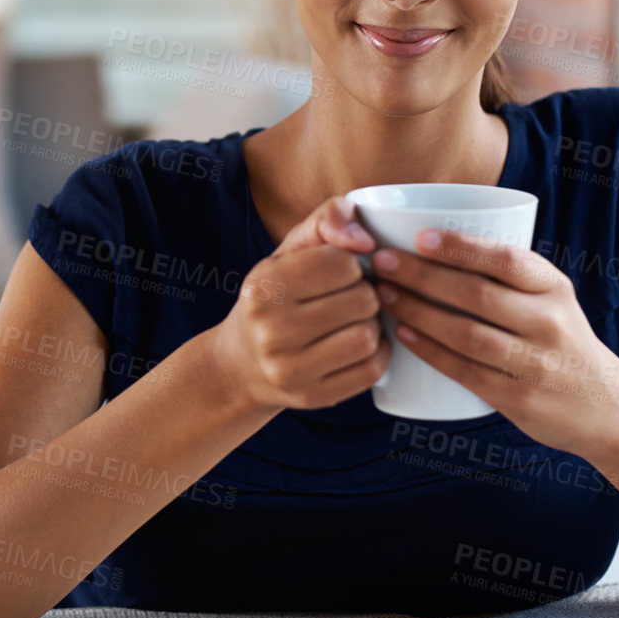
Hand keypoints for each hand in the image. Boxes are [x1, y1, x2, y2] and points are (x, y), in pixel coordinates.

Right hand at [206, 195, 391, 412]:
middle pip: (361, 300)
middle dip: (366, 293)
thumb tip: (365, 239)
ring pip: (368, 336)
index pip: (342, 263)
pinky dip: (377, 353)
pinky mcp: (311, 397)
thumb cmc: (274, 298)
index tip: (342, 272)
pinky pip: (371, 370)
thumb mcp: (288, 252)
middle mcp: (270, 329)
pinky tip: (361, 344)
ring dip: (373, 324)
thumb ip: (327, 220)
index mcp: (263, 286)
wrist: (240, 365)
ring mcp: (289, 369)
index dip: (352, 263)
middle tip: (353, 297)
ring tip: (357, 319)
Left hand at [370, 228, 618, 459]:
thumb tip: (432, 241)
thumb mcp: (550, 299)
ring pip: (465, 333)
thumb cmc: (560, 340)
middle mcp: (548, 322)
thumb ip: (508, 275)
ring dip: (418, 313)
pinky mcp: (518, 398)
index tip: (420, 237)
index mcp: (554, 288)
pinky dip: (430, 352)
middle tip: (382, 264)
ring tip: (385, 296)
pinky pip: (465, 371)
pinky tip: (404, 336)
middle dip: (422, 276)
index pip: (506, 259)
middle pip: (476, 294)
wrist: (606, 406)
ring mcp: (535, 363)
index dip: (461, 247)